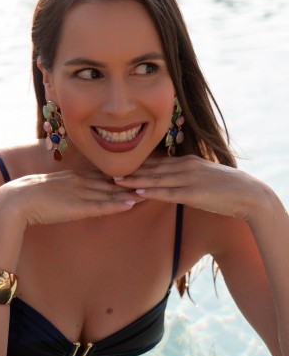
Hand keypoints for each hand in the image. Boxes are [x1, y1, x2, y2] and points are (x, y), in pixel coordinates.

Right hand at [1, 169, 142, 226]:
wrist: (18, 200)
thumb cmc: (31, 197)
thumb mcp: (53, 190)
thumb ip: (67, 192)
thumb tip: (75, 199)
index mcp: (75, 176)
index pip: (104, 175)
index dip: (123, 176)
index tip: (140, 174)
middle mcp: (81, 181)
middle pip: (113, 182)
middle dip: (134, 181)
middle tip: (153, 179)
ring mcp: (81, 193)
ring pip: (112, 193)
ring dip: (132, 193)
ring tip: (151, 191)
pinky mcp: (78, 206)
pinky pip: (102, 205)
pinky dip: (118, 204)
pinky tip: (132, 204)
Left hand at [113, 155, 261, 219]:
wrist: (247, 193)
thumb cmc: (225, 188)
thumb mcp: (202, 177)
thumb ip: (185, 176)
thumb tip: (171, 180)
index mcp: (186, 162)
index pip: (156, 161)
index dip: (136, 163)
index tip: (118, 163)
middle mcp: (184, 167)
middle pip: (151, 168)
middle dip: (129, 169)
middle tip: (107, 170)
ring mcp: (188, 179)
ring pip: (156, 179)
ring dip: (134, 179)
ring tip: (115, 180)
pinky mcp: (193, 193)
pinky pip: (168, 193)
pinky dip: (152, 191)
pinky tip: (138, 191)